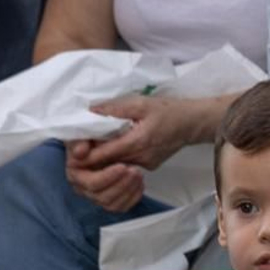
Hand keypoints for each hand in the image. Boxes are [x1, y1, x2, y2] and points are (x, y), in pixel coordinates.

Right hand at [65, 137, 146, 211]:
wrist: (104, 144)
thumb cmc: (94, 138)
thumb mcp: (85, 134)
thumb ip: (80, 141)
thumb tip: (80, 152)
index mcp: (75, 173)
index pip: (92, 183)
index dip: (108, 177)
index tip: (123, 166)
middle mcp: (82, 189)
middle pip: (102, 196)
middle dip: (121, 184)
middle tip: (135, 170)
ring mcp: (96, 197)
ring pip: (112, 204)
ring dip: (128, 190)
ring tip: (139, 174)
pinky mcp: (109, 201)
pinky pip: (121, 207)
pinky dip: (133, 197)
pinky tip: (139, 184)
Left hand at [87, 95, 202, 170]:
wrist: (193, 123)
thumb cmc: (169, 110)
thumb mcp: (140, 103)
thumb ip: (114, 108)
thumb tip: (91, 111)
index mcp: (137, 142)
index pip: (103, 154)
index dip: (87, 152)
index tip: (75, 147)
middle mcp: (140, 159)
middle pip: (107, 163)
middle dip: (92, 156)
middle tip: (79, 146)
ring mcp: (145, 165)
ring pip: (116, 165)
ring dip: (104, 157)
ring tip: (93, 145)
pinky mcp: (149, 166)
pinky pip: (127, 164)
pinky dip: (117, 157)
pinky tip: (114, 147)